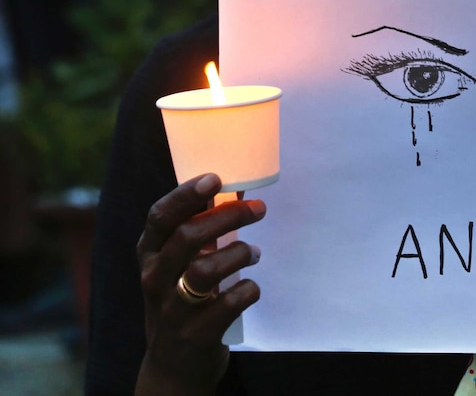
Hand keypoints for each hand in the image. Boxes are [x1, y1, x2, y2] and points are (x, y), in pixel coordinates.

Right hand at [135, 173, 265, 394]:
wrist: (173, 365)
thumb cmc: (182, 299)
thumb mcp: (177, 265)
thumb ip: (198, 231)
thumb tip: (233, 190)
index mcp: (148, 255)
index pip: (160, 217)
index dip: (186, 195)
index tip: (215, 179)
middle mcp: (154, 279)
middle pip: (187, 237)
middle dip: (228, 217)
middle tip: (257, 210)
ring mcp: (173, 309)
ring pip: (206, 270)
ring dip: (240, 253)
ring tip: (255, 252)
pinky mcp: (196, 334)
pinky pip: (229, 303)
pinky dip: (248, 290)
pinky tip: (250, 287)